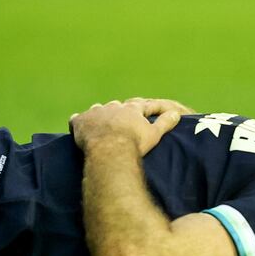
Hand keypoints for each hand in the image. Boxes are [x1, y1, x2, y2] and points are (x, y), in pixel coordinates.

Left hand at [69, 98, 187, 155]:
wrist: (110, 150)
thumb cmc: (135, 143)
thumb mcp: (154, 134)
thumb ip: (165, 123)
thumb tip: (176, 114)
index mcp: (132, 109)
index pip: (142, 105)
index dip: (147, 108)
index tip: (150, 110)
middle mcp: (113, 107)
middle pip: (118, 105)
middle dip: (121, 111)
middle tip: (123, 118)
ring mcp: (95, 113)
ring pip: (99, 110)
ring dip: (101, 114)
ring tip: (102, 122)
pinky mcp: (81, 122)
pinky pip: (78, 119)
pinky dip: (80, 122)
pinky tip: (80, 125)